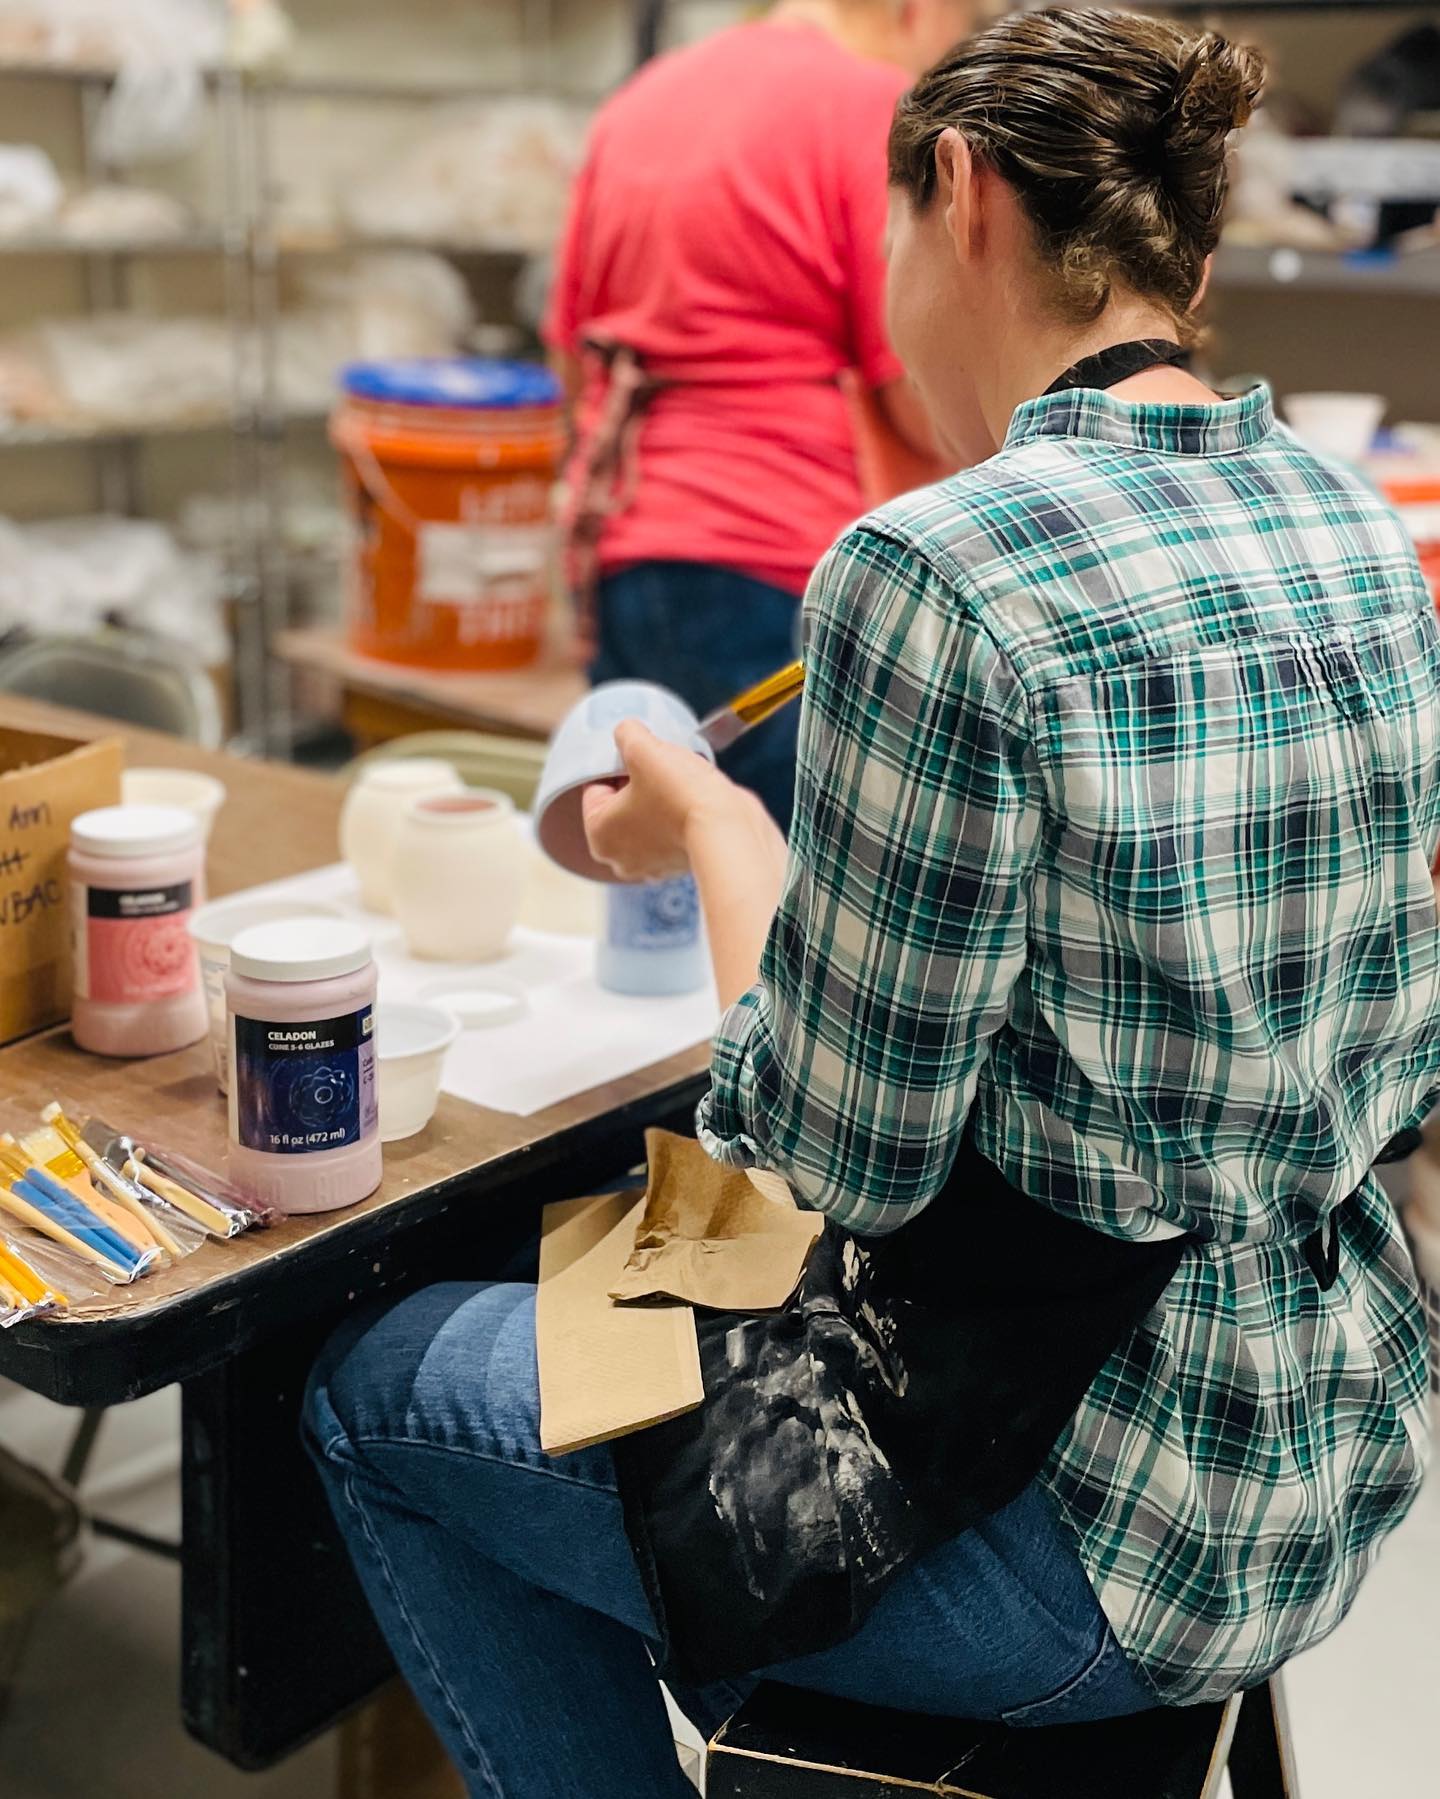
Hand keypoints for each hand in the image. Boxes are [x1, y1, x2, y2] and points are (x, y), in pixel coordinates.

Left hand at [582, 720, 741, 882]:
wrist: (729, 827)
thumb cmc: (680, 794)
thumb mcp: (643, 749)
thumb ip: (626, 733)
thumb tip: (627, 731)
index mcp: (599, 836)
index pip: (596, 788)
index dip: (617, 765)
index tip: (640, 757)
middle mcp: (620, 859)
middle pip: (621, 803)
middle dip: (638, 781)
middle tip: (659, 767)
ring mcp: (652, 866)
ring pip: (647, 815)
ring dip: (660, 795)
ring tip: (680, 780)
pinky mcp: (679, 863)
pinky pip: (671, 829)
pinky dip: (679, 814)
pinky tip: (693, 799)